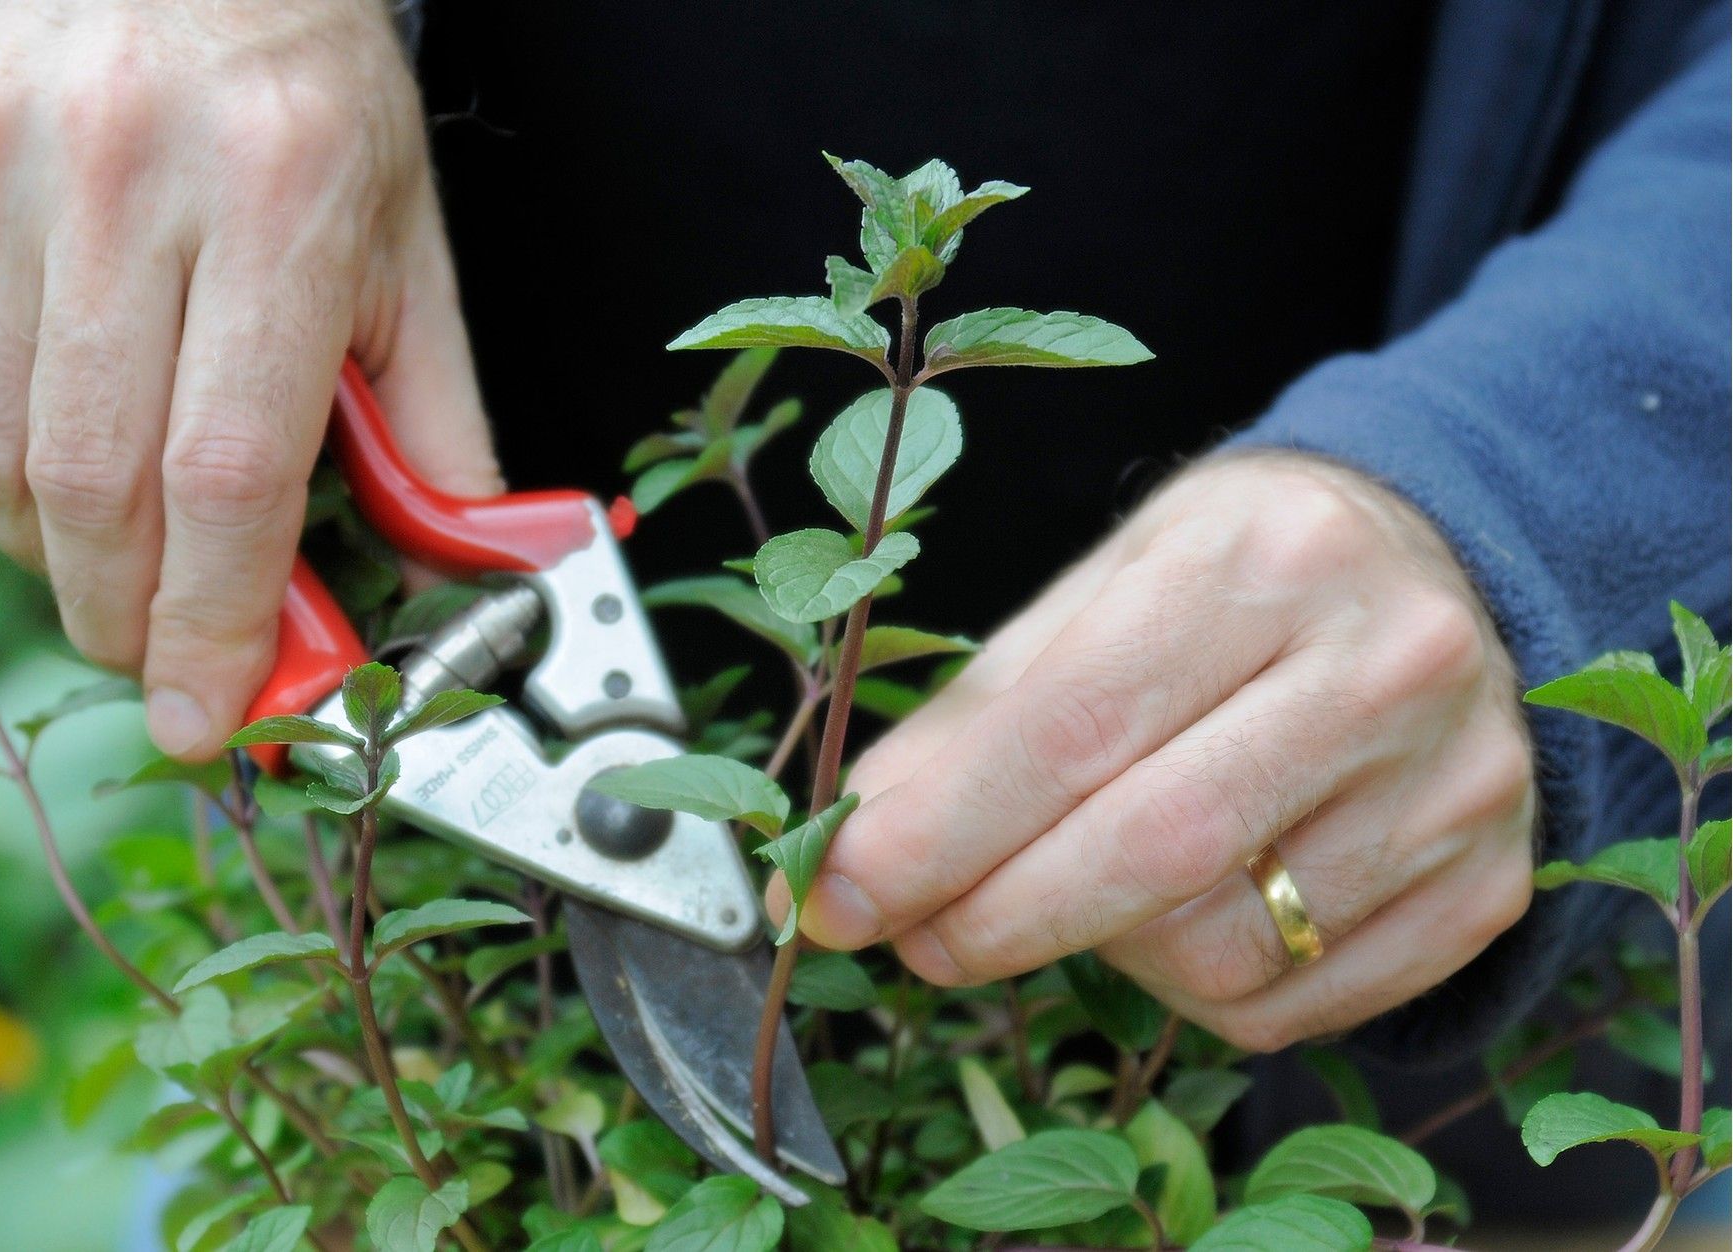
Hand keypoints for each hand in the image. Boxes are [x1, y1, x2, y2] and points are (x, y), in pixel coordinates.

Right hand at [0, 0, 499, 757]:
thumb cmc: (304, 98)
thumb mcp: (403, 250)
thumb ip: (429, 428)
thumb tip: (455, 581)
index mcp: (280, 189)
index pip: (231, 471)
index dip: (216, 623)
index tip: (210, 716)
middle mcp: (117, 162)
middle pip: (97, 484)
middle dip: (128, 613)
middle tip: (161, 646)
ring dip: (56, 539)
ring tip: (118, 529)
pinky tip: (52, 405)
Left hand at [792, 452, 1535, 1051]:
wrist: (1439, 572)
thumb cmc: (1235, 579)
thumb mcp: (1099, 593)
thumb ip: (978, 718)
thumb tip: (850, 846)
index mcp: (1265, 559)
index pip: (1071, 725)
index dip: (936, 831)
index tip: (831, 895)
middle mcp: (1386, 665)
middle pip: (1152, 850)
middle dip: (995, 917)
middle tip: (908, 938)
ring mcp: (1457, 784)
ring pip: (1222, 950)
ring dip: (1103, 950)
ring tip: (1076, 886)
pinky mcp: (1486, 885)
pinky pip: (1296, 1005)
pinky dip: (1197, 991)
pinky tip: (1178, 918)